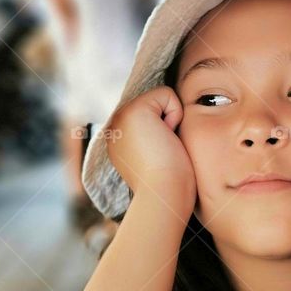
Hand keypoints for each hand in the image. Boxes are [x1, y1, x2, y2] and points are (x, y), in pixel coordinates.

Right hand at [104, 85, 196, 216]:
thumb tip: (169, 125)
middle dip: (169, 124)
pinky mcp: (134, 110)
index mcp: (118, 139)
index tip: (160, 157)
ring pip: (161, 98)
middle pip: (157, 104)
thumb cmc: (169, 186)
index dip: (166, 131)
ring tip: (163, 147)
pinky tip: (166, 138)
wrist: (164, 196)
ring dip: (172, 122)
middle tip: (162, 153)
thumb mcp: (158, 157)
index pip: (151, 115)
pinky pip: (166, 94)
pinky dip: (175, 114)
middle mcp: (115, 127)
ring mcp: (120, 117)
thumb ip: (155, 138)